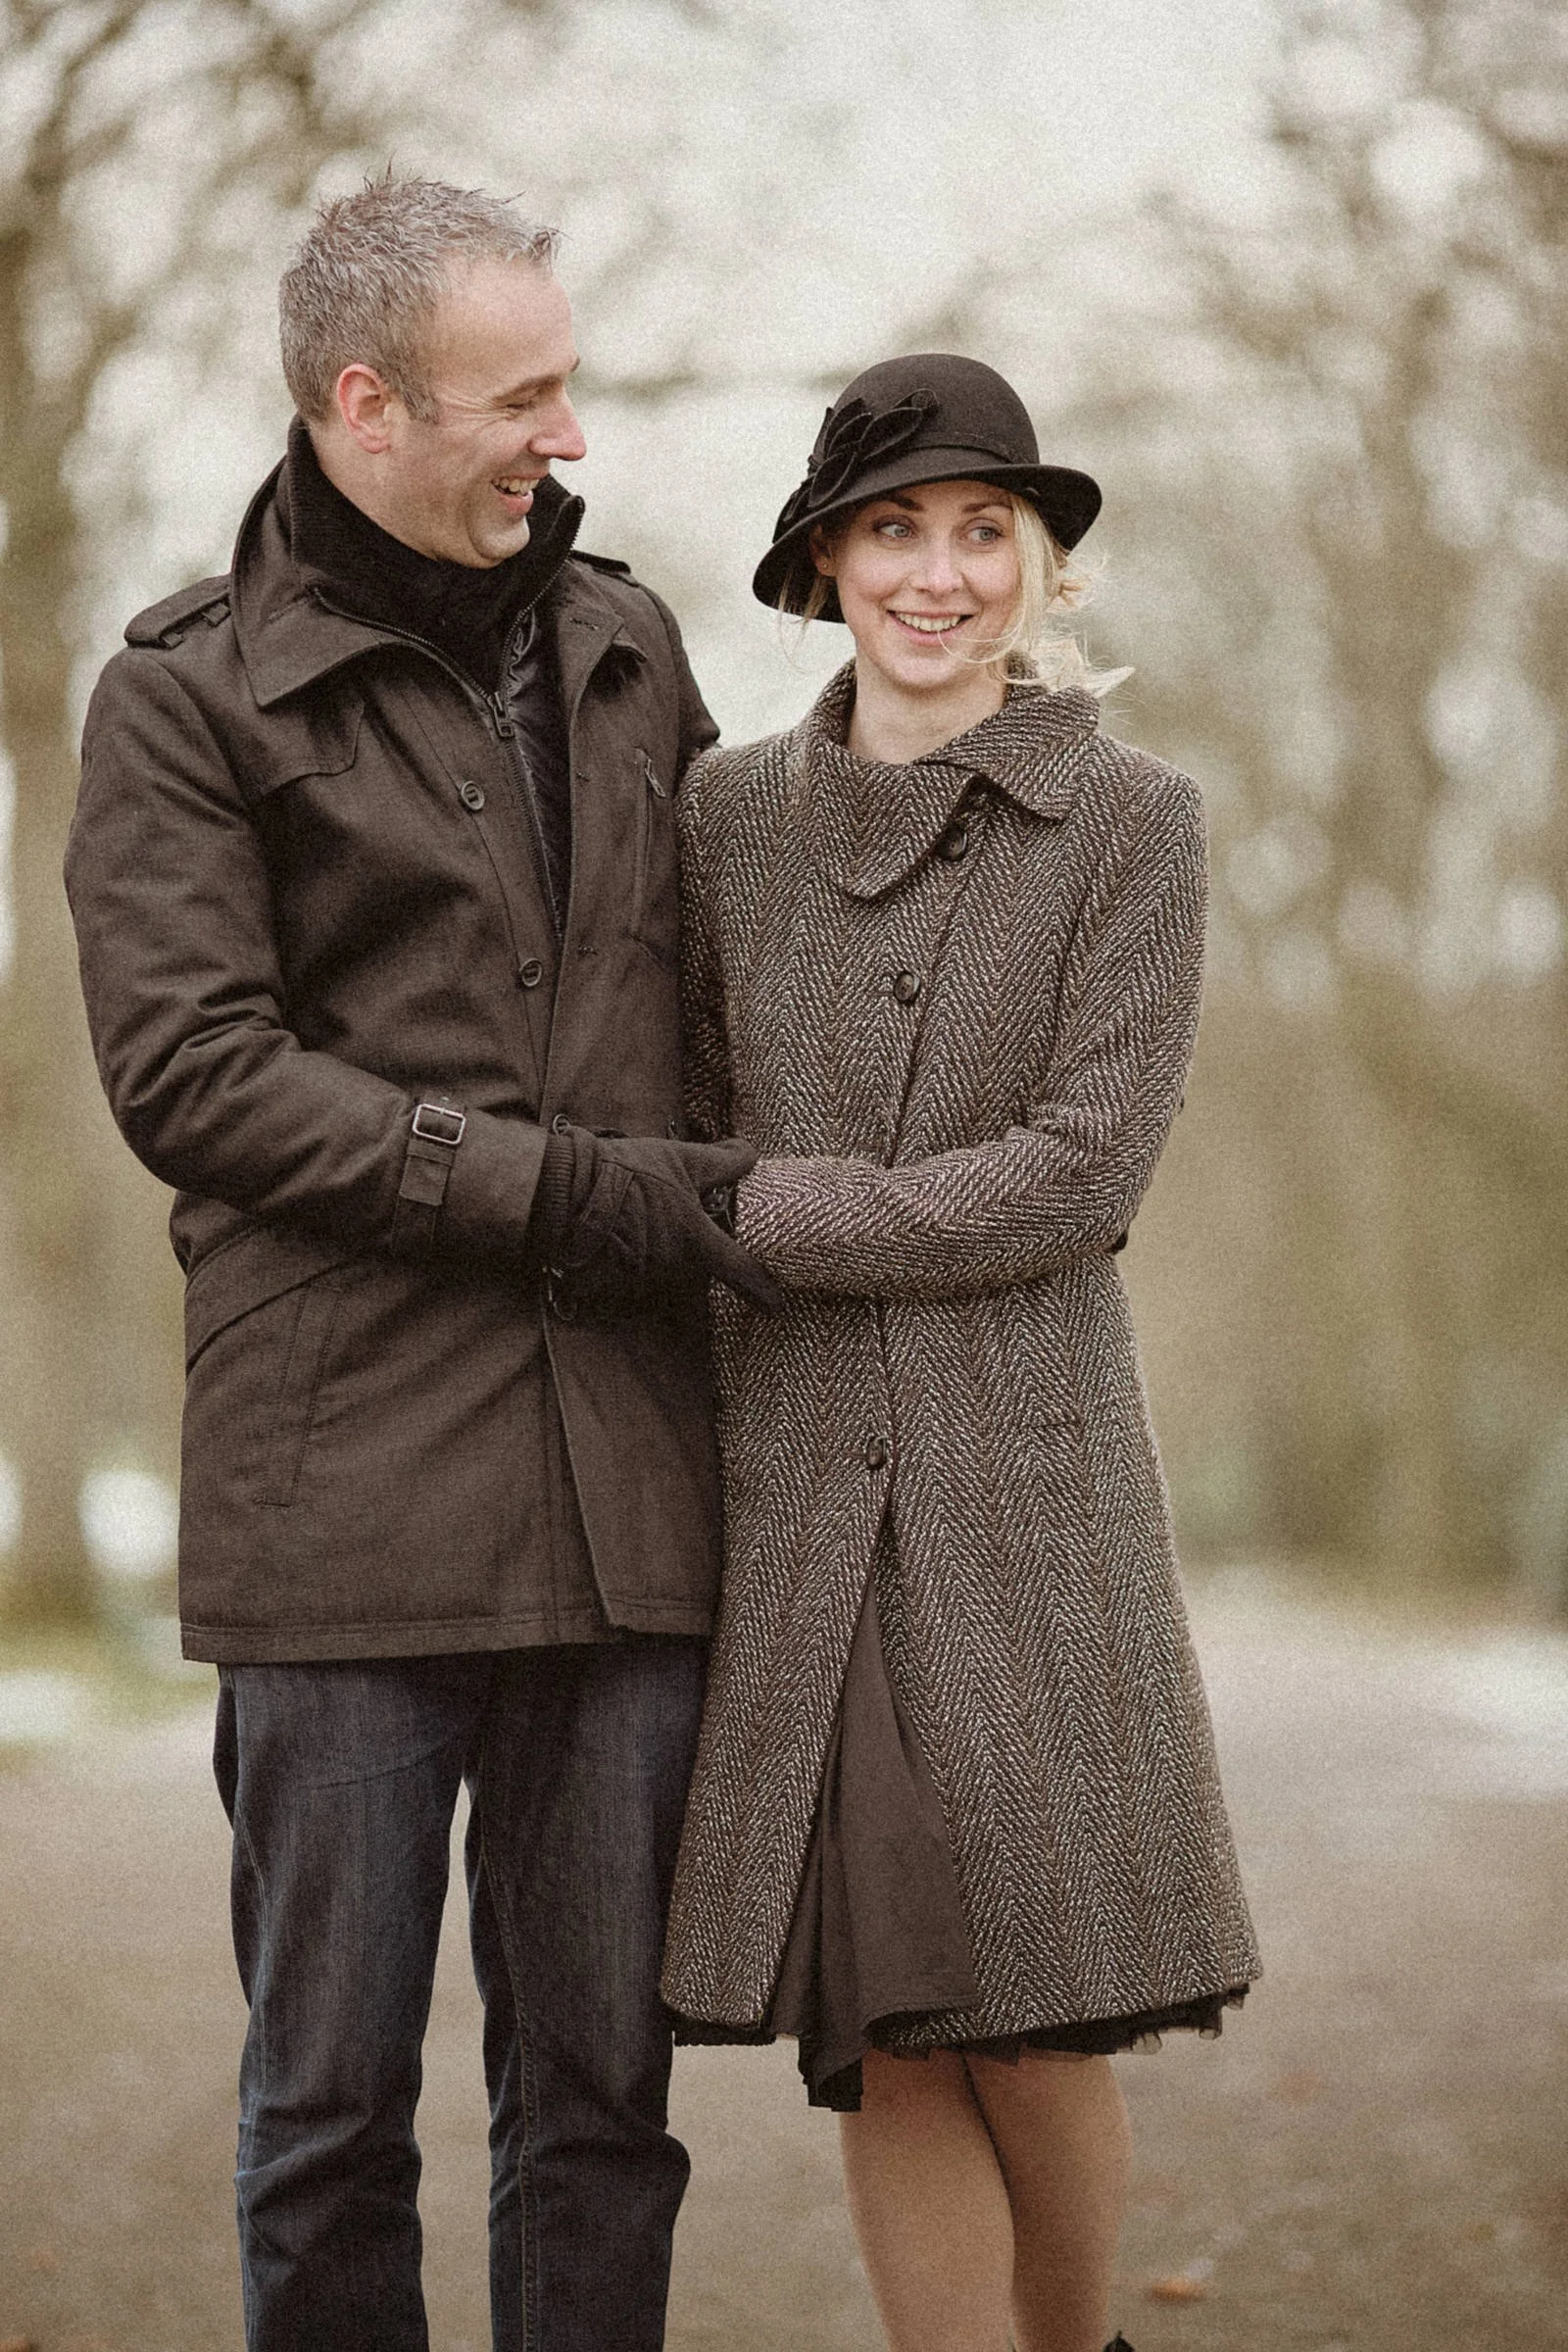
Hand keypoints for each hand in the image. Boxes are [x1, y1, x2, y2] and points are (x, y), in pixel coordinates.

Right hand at [533, 1127, 784, 1312]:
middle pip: (686, 1261)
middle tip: (654, 1209)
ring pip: (652, 1265)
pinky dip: (615, 1255)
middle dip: (677, 1240)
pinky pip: (619, 1273)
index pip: (737, 1268)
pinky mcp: (606, 1286)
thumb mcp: (679, 1159)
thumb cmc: (626, 1173)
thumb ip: (721, 1163)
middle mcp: (670, 1266)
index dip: (759, 1288)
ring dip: (645, 1245)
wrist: (565, 1192)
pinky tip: (602, 1230)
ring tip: (623, 1211)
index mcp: (694, 1240)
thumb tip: (752, 1152)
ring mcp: (638, 1280)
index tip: (775, 1306)